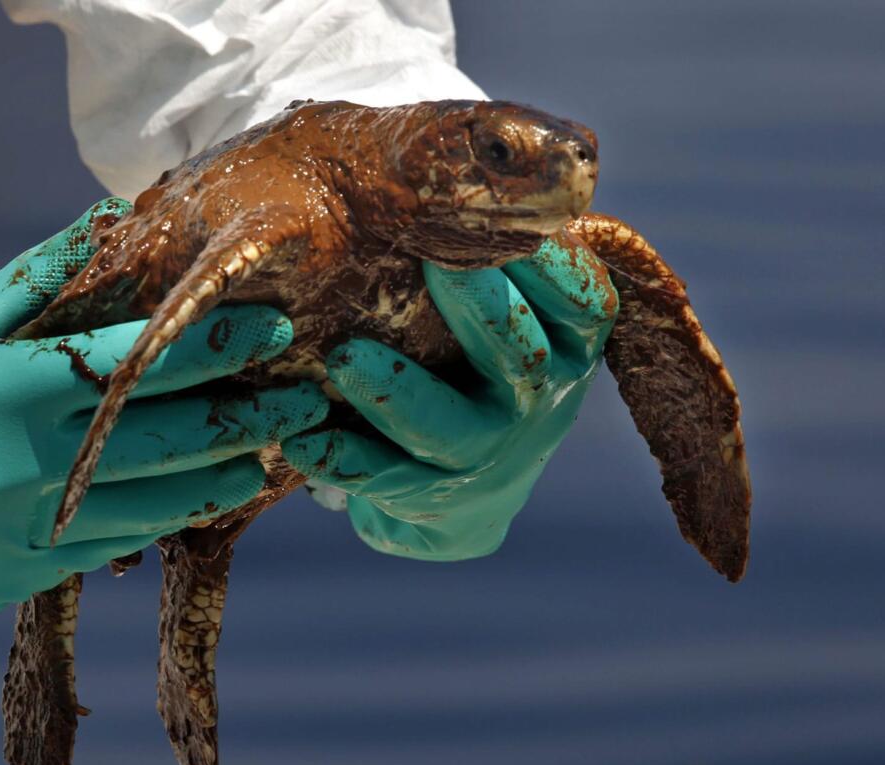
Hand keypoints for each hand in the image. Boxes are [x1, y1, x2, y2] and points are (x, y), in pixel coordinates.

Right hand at [0, 200, 326, 619]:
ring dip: (216, 482)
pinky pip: (105, 551)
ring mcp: (17, 533)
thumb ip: (36, 282)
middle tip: (307, 401)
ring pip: (149, 507)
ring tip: (268, 460)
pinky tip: (195, 505)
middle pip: (164, 440)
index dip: (218, 344)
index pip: (139, 361)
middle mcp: (20, 465)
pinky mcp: (7, 582)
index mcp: (2, 390)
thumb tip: (113, 219)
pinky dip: (156, 524)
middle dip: (246, 417)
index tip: (277, 329)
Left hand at [282, 236, 616, 559]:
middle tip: (435, 265)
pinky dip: (340, 459)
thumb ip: (498, 248)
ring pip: (453, 430)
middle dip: (482, 313)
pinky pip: (386, 483)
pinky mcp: (435, 500)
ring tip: (346, 357)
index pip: (584, 303)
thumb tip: (479, 144)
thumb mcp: (512, 304)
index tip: (514, 224)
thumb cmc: (482, 357)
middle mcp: (541, 401)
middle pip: (521, 360)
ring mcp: (490, 456)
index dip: (553, 269)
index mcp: (569, 343)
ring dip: (399, 393)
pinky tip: (299, 435)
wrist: (474, 484)